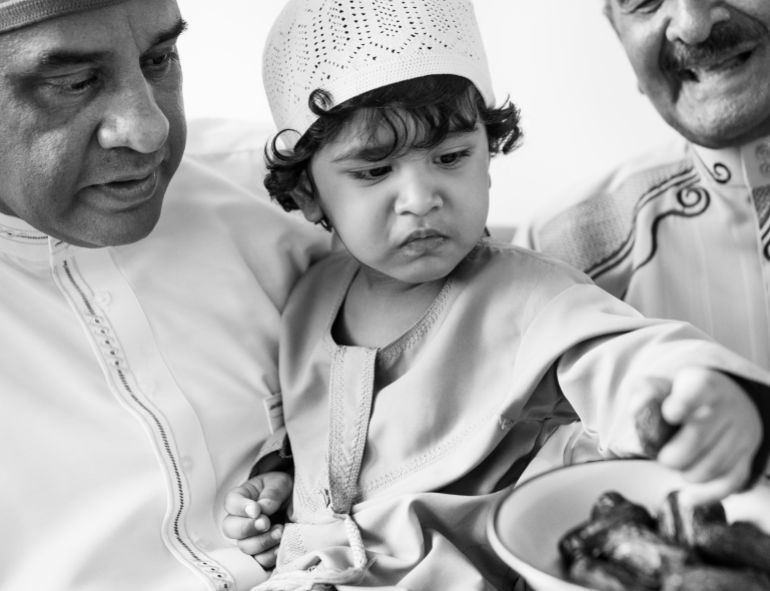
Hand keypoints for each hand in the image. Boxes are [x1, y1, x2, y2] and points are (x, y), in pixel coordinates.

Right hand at [223, 471, 292, 567]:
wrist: (299, 504)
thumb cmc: (284, 490)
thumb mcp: (281, 483)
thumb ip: (271, 493)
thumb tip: (262, 509)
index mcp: (243, 498)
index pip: (230, 503)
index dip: (240, 508)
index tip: (256, 510)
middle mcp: (241, 519)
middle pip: (230, 529)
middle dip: (248, 528)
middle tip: (266, 523)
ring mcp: (250, 537)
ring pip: (245, 546)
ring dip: (262, 541)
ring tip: (280, 531)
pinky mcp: (262, 552)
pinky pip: (259, 560)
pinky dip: (270, 555)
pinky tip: (281, 546)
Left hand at [652, 368, 761, 504]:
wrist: (728, 400)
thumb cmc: (685, 395)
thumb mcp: (664, 384)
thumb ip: (645, 391)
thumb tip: (636, 409)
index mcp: (705, 385)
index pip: (699, 390)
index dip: (684, 404)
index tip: (669, 414)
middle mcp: (728, 409)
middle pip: (698, 437)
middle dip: (673, 454)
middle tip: (662, 457)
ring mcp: (741, 434)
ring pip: (711, 465)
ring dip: (687, 473)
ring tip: (677, 464)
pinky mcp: (746, 457)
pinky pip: (729, 483)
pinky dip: (706, 494)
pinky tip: (687, 497)